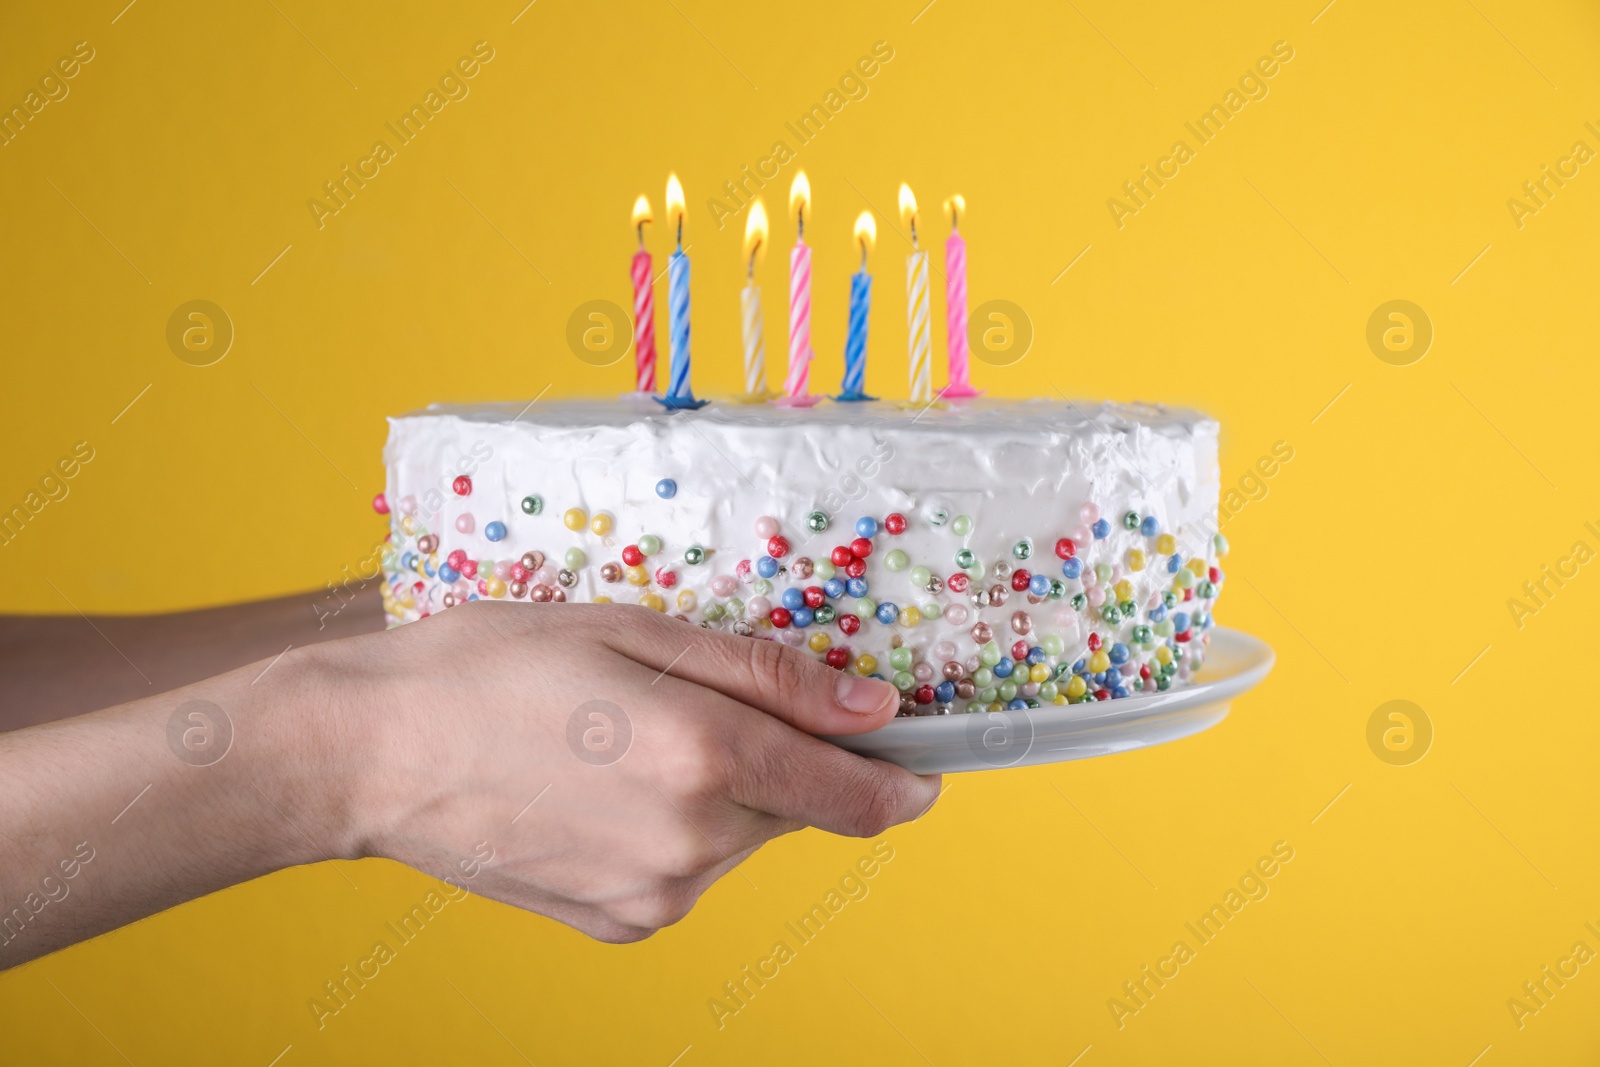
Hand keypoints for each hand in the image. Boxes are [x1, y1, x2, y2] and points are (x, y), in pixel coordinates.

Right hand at [329, 601, 939, 942]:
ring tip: (624, 738)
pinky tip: (601, 786)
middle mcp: (695, 842)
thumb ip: (769, 676)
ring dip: (721, 792)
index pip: (860, 794)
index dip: (903, 778)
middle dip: (780, 758)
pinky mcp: (620, 923)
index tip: (922, 761)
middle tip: (695, 702)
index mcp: (706, 755)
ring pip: (742, 837)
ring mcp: (656, 895)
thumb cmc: (491, 666)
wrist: (369, 752)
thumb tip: (873, 710)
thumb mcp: (635, 630)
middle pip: (798, 807)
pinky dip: (673, 830)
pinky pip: (688, 872)